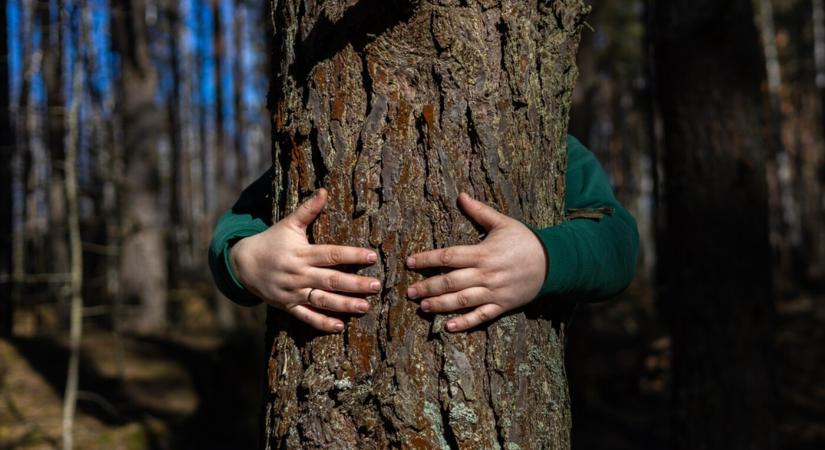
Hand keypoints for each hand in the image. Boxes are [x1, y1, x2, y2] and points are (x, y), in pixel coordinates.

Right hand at [230, 188, 380, 332]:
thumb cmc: (272, 241)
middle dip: (355, 284)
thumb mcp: (288, 224)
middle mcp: (299, 274)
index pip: (331, 254)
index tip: (372, 256)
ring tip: (365, 307)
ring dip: (344, 305)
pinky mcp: (288, 306)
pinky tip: (340, 326)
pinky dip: (321, 323)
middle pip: (331, 280)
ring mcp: (293, 292)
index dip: (352, 255)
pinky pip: (306, 317)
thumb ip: (308, 210)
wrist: (243, 264)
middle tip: (376, 285)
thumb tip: (324, 190)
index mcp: (302, 253)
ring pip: (322, 300)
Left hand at [406, 193, 546, 331]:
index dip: (427, 259)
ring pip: (462, 301)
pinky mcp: (502, 306)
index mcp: (483, 253)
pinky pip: (481, 316)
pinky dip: (464, 323)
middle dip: (428, 287)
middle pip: (450, 281)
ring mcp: (493, 292)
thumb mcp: (503, 222)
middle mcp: (486, 274)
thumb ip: (479, 211)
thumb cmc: (524, 240)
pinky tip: (448, 326)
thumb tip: (461, 195)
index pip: (449, 256)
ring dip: (440, 305)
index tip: (410, 262)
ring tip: (423, 307)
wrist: (552, 262)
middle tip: (409, 292)